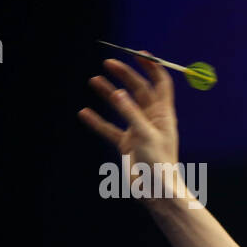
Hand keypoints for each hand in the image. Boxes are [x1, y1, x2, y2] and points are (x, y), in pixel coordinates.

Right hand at [78, 52, 180, 184]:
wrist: (156, 192)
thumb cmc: (159, 164)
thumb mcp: (145, 136)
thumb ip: (131, 114)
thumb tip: (117, 92)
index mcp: (163, 115)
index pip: (160, 83)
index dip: (152, 67)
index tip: (138, 53)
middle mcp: (151, 119)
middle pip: (139, 90)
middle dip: (125, 75)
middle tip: (108, 63)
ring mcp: (138, 131)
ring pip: (122, 106)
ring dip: (109, 93)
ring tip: (93, 80)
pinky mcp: (126, 144)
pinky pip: (109, 128)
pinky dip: (97, 121)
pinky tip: (84, 113)